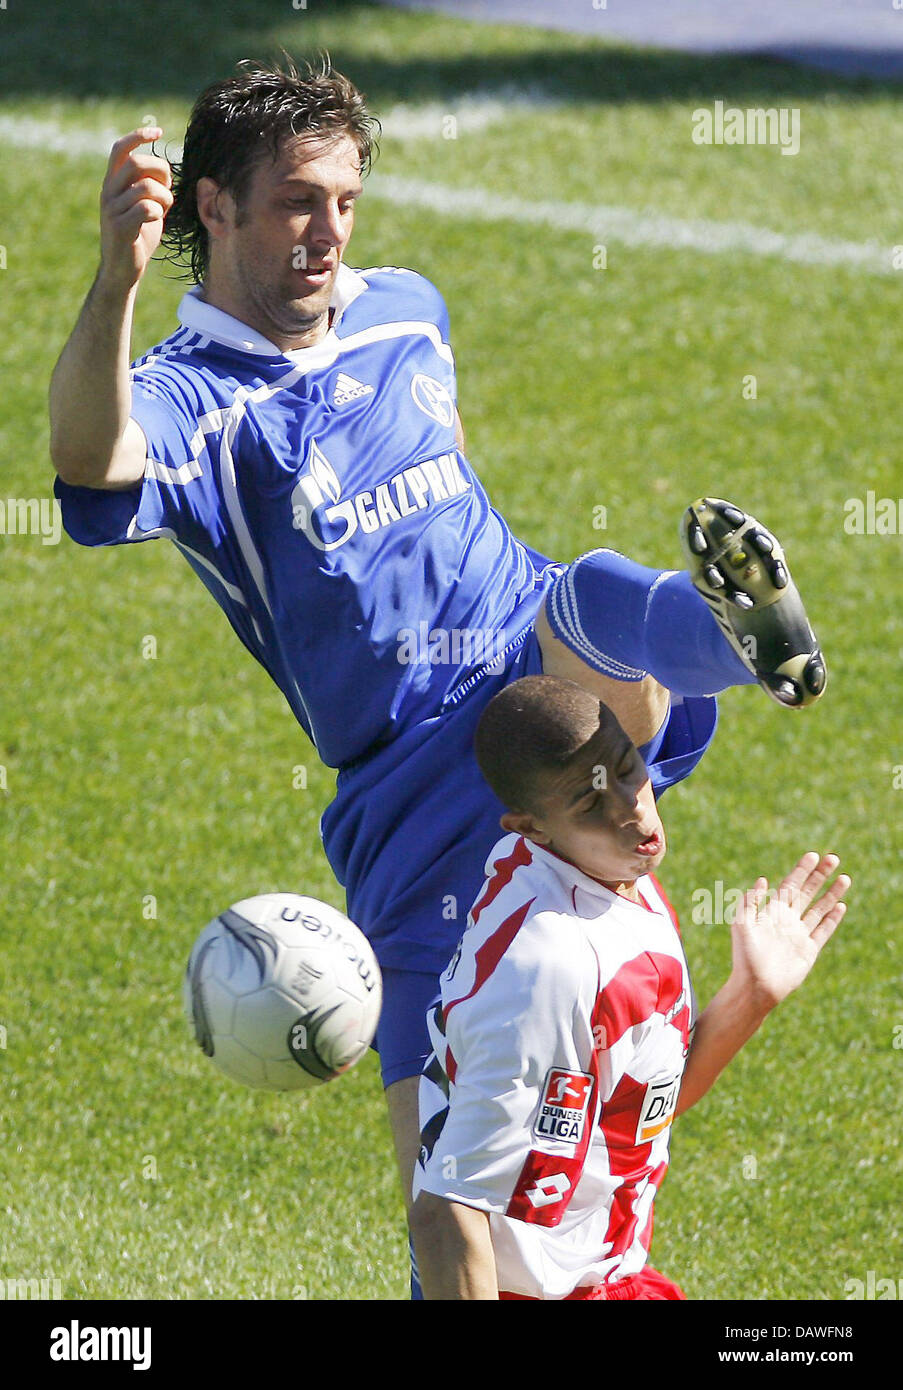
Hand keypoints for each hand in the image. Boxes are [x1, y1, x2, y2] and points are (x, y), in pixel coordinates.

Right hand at [99, 128, 173, 289]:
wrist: (123, 270)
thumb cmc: (137, 236)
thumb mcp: (143, 205)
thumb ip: (148, 187)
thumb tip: (165, 171)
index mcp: (112, 183)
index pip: (120, 149)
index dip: (138, 135)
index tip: (158, 131)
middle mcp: (108, 192)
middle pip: (136, 164)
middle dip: (160, 171)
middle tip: (168, 186)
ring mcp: (112, 210)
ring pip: (145, 187)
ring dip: (164, 196)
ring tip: (165, 209)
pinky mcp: (121, 228)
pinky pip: (147, 209)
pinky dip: (159, 212)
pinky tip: (158, 221)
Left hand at [729, 852, 849, 1009]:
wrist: (756, 986)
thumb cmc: (745, 956)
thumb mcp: (742, 923)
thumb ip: (750, 901)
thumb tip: (762, 880)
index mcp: (772, 911)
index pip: (790, 884)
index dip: (802, 870)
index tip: (813, 855)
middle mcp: (787, 919)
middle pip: (807, 892)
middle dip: (820, 875)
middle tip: (834, 858)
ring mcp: (799, 934)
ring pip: (819, 909)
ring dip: (832, 893)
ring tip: (845, 878)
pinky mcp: (809, 950)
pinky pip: (823, 930)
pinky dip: (832, 918)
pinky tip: (841, 906)